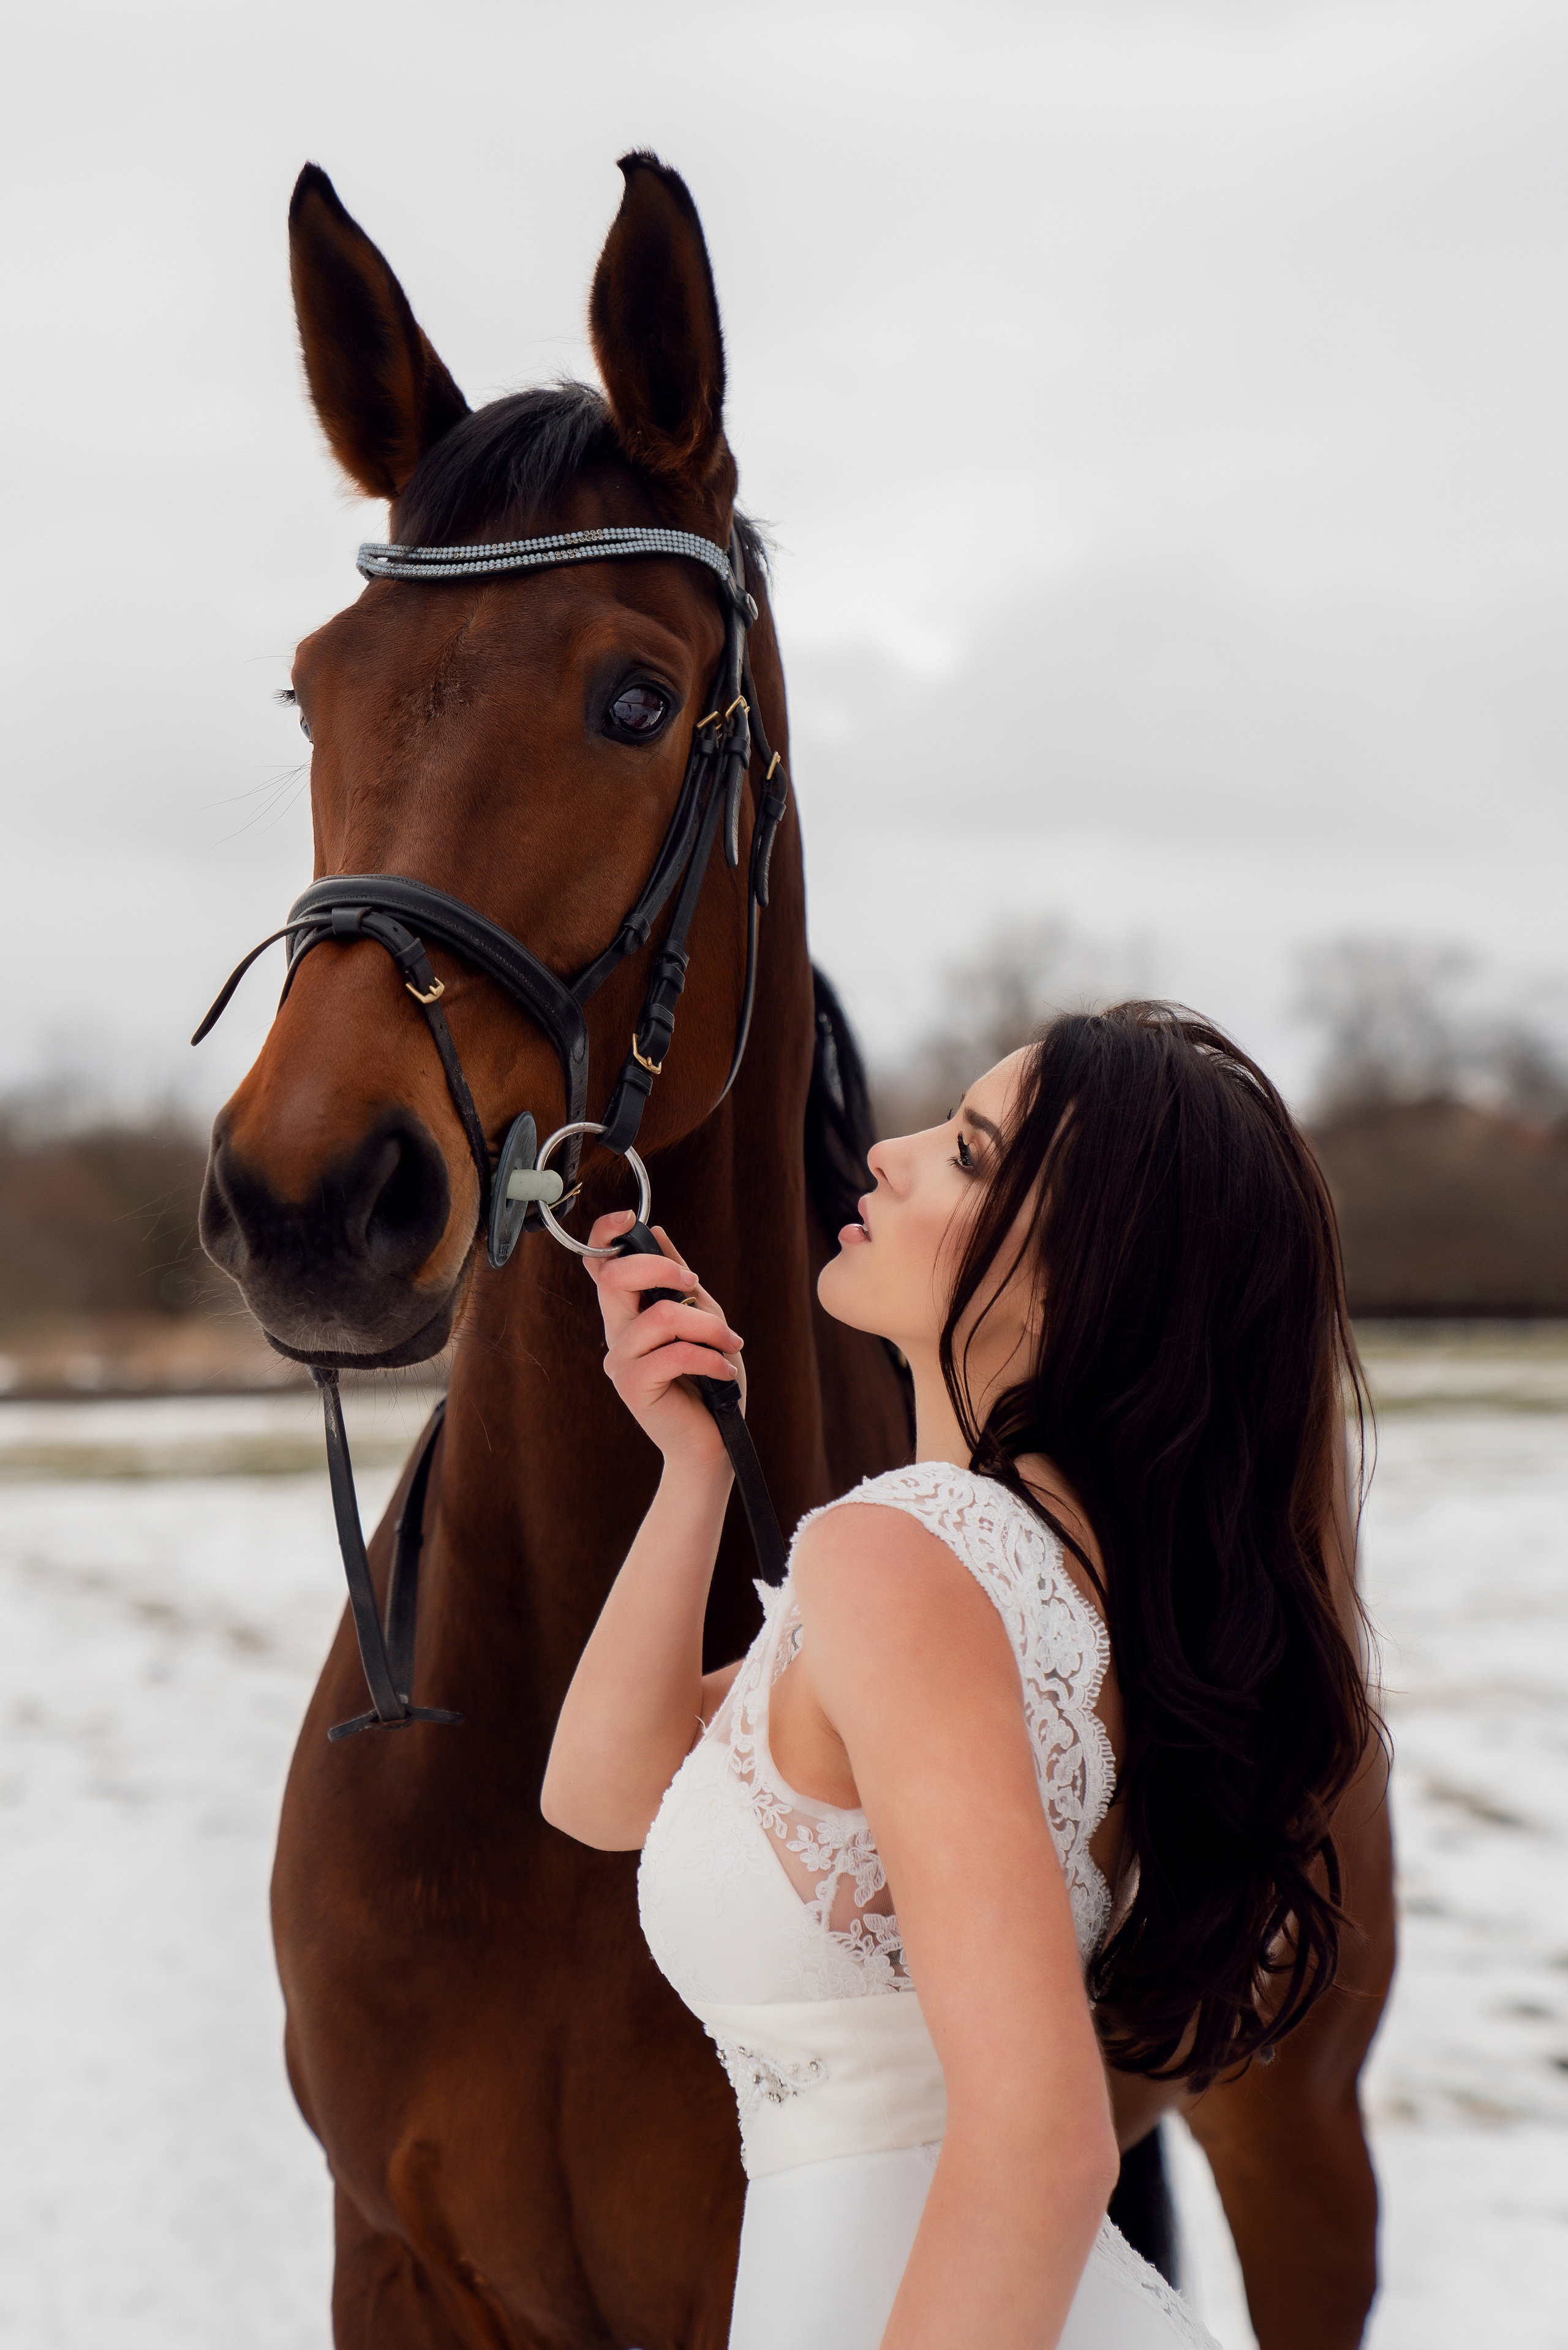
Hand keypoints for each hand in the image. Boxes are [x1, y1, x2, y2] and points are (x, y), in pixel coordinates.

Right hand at [583, 1213, 745, 1469]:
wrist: (714, 1443)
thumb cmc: (711, 1382)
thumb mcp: (705, 1320)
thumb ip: (681, 1282)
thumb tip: (658, 1232)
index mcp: (629, 1313)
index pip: (598, 1266)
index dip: (605, 1236)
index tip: (629, 1220)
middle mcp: (617, 1333)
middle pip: (615, 1278)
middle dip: (663, 1269)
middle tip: (696, 1284)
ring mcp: (621, 1361)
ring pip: (661, 1317)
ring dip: (708, 1326)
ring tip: (730, 1345)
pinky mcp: (632, 1386)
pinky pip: (674, 1353)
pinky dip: (710, 1358)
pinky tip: (726, 1370)